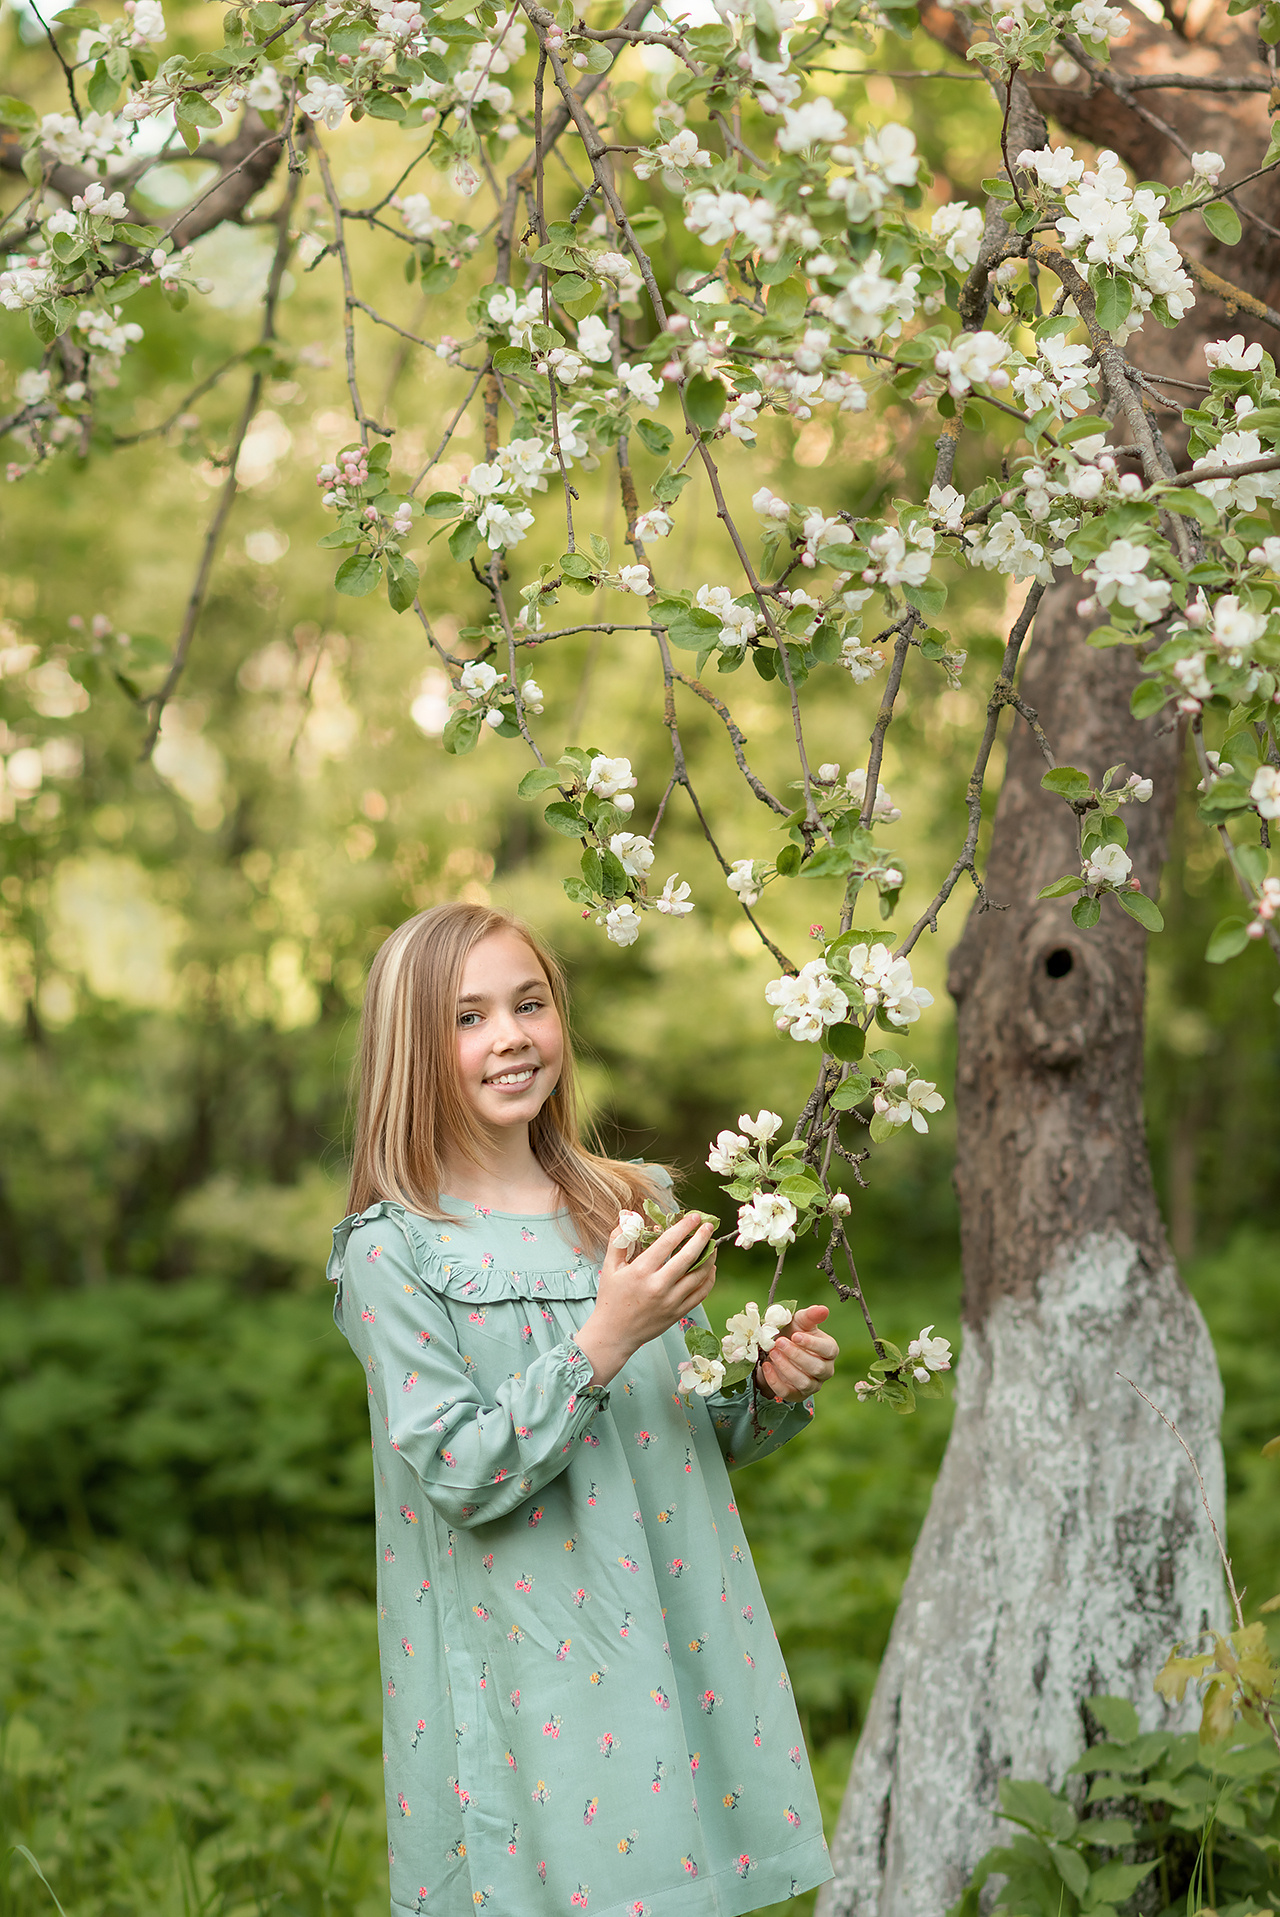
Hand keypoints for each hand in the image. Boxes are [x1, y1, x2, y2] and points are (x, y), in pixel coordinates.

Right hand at [573, 1213, 716, 1388]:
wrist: (614, 1334)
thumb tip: (627, 1217)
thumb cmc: (611, 1298)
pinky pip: (701, 1293)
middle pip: (688, 1257)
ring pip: (699, 1275)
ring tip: (713, 1246)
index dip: (683, 1227)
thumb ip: (618, 1240)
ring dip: (710, 1258)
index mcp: (641, 1271)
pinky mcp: (678, 1313)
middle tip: (709, 1226)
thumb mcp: (609, 1267)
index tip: (694, 1217)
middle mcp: (658, 1286)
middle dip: (702, 1238)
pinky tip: (710, 1269)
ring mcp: (671, 1301)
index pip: (667, 1243)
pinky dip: (709, 1279)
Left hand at [755, 1304, 837, 1404]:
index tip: (795, 1335)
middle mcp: (825, 1370)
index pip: (829, 1350)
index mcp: (829, 1350)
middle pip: (817, 1368)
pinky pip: (788, 1393)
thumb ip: (811, 1316)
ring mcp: (812, 1385)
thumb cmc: (792, 1333)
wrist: (776, 1350)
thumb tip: (823, 1309)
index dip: (813, 1344)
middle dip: (796, 1355)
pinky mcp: (796, 1395)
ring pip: (804, 1382)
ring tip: (772, 1353)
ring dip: (786, 1368)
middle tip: (779, 1342)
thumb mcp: (799, 1321)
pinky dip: (775, 1381)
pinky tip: (766, 1367)